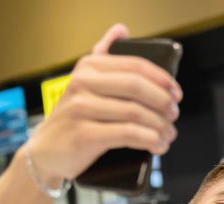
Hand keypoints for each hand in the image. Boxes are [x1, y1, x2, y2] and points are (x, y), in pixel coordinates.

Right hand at [26, 24, 181, 183]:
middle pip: (137, 87)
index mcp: (89, 67)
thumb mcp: (85, 83)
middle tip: (173, 115)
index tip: (176, 93)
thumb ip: (102, 55)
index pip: (135, 66)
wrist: (47, 152)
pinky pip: (128, 134)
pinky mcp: (84, 134)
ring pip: (136, 112)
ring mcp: (81, 108)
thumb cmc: (75, 119)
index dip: (162, 79)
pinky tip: (157, 145)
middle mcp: (83, 83)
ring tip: (168, 135)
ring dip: (160, 126)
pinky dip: (150, 140)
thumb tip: (121, 30)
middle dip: (163, 102)